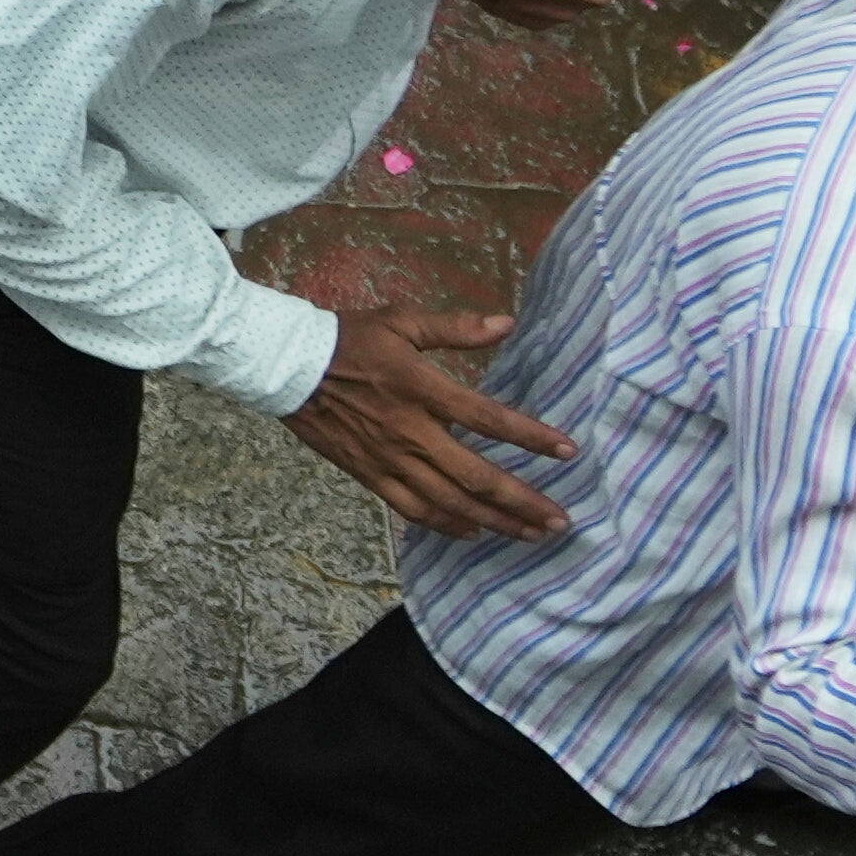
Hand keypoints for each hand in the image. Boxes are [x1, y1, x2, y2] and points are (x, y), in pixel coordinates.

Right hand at [282, 301, 576, 542]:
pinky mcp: (369, 475)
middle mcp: (411, 432)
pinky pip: (412, 509)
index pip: (490, 420)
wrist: (287, 367)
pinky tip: (472, 532)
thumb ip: (456, 327)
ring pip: (450, 502)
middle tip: (559, 521)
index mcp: (423, 390)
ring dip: (494, 522)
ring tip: (529, 534)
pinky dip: (446, 525)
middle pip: (477, 476)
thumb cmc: (348, 339)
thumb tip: (507, 323)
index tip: (568, 452)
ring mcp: (389, 459)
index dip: (532, 437)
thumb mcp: (401, 321)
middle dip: (522, 501)